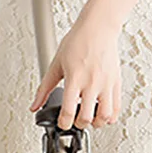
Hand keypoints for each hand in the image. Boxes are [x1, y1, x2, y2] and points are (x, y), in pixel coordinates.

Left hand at [30, 14, 121, 130]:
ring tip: (90, 117)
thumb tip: (35, 106)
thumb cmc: (78, 41)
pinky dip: (109, 117)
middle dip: (79, 124)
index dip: (64, 123)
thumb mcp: (56, 64)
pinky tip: (102, 112)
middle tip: (75, 119)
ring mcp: (106, 84)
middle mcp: (92, 82)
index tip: (62, 123)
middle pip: (87, 118)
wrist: (98, 27)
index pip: (69, 111)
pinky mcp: (115, 83)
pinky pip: (116, 108)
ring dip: (96, 123)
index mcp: (75, 78)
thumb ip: (44, 88)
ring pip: (104, 117)